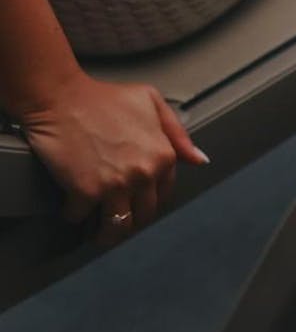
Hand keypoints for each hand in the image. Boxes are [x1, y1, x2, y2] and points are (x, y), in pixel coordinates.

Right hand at [17, 73, 208, 241]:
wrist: (60, 97)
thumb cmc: (101, 97)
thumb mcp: (151, 102)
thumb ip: (177, 134)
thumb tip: (199, 159)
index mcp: (163, 156)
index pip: (164, 195)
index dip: (149, 201)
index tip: (137, 204)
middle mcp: (144, 174)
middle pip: (143, 215)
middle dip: (130, 221)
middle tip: (116, 221)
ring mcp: (116, 185)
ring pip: (117, 227)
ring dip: (106, 234)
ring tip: (96, 232)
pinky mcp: (85, 192)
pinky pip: (80, 217)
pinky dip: (73, 216)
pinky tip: (72, 209)